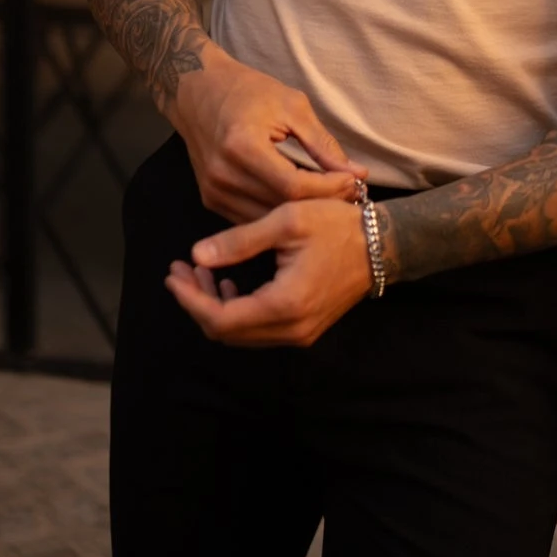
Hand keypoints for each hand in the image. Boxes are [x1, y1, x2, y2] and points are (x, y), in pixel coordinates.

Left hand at [164, 199, 374, 345]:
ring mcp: (300, 334)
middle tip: (181, 270)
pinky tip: (232, 285)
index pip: (220, 319)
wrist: (383, 245)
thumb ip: (239, 241)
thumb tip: (197, 255)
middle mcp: (291, 330)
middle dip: (197, 302)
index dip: (190, 299)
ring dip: (215, 307)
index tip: (173, 274)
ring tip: (202, 274)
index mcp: (284, 304)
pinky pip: (259, 331)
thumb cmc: (337, 226)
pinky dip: (237, 311)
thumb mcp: (286, 221)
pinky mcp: (305, 329)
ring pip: (241, 334)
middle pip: (226, 332)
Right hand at [169, 47, 368, 222]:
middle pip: (281, 207)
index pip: (293, 186)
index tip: (354, 181)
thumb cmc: (248, 91)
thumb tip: (356, 173)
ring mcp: (214, 191)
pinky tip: (301, 202)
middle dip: (321, 203)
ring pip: (268, 220)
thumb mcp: (292, 106)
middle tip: (352, 193)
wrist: (198, 91)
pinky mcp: (211, 199)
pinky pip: (252, 219)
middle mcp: (223, 175)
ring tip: (331, 199)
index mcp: (242, 146)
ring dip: (301, 213)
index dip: (328, 189)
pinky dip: (278, 214)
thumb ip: (322, 144)